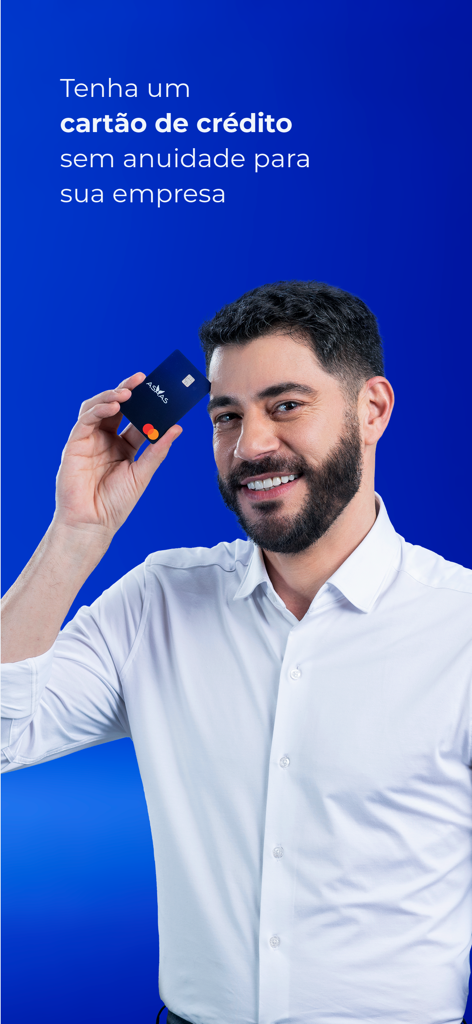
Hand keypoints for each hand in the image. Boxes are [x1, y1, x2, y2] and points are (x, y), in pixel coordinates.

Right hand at [54, 372, 181, 538]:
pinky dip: (99, 408)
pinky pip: (86, 419)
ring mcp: (89, 441)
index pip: (135, 419)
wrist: (93, 523)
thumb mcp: (142, 473)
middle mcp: (106, 440)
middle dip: (129, 391)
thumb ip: (157, 450)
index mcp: (123, 446)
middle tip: (143, 379)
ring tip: (129, 391)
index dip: (146, 404)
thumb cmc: (115, 504)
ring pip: (99, 408)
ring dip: (112, 395)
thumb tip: (177, 428)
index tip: (159, 391)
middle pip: (117, 407)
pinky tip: (113, 404)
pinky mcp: (75, 444)